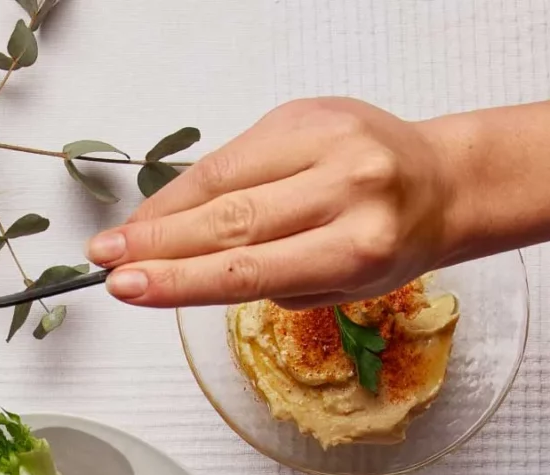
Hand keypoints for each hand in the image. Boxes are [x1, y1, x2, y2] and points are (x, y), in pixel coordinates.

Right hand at [86, 99, 463, 308]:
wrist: (442, 183)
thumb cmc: (390, 244)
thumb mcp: (340, 284)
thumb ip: (269, 280)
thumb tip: (181, 272)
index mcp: (359, 246)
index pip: (250, 269)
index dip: (180, 279)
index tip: (129, 288)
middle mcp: (348, 189)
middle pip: (231, 221)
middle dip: (159, 244)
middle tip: (107, 262)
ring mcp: (328, 141)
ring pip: (225, 179)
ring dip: (164, 212)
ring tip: (122, 240)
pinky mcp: (308, 111)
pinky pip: (235, 151)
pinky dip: (195, 183)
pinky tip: (165, 207)